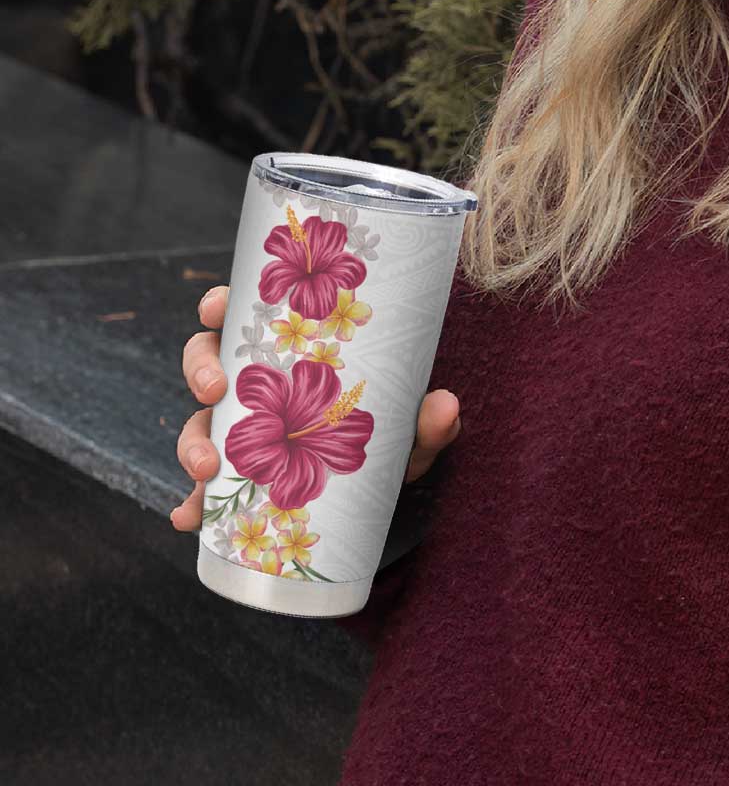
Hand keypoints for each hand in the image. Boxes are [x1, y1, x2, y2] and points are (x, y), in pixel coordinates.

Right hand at [169, 285, 461, 530]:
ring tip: (206, 469)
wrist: (385, 496)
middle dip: (200, 372)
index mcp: (291, 353)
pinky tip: (188, 518)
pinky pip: (204, 489)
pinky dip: (191, 503)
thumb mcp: (410, 429)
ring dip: (192, 442)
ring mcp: (243, 433)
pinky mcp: (239, 479)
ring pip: (199, 423)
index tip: (216, 308)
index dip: (220, 305)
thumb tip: (445, 405)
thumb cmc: (391, 440)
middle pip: (207, 362)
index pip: (246, 316)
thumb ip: (429, 420)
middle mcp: (259, 388)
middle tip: (215, 391)